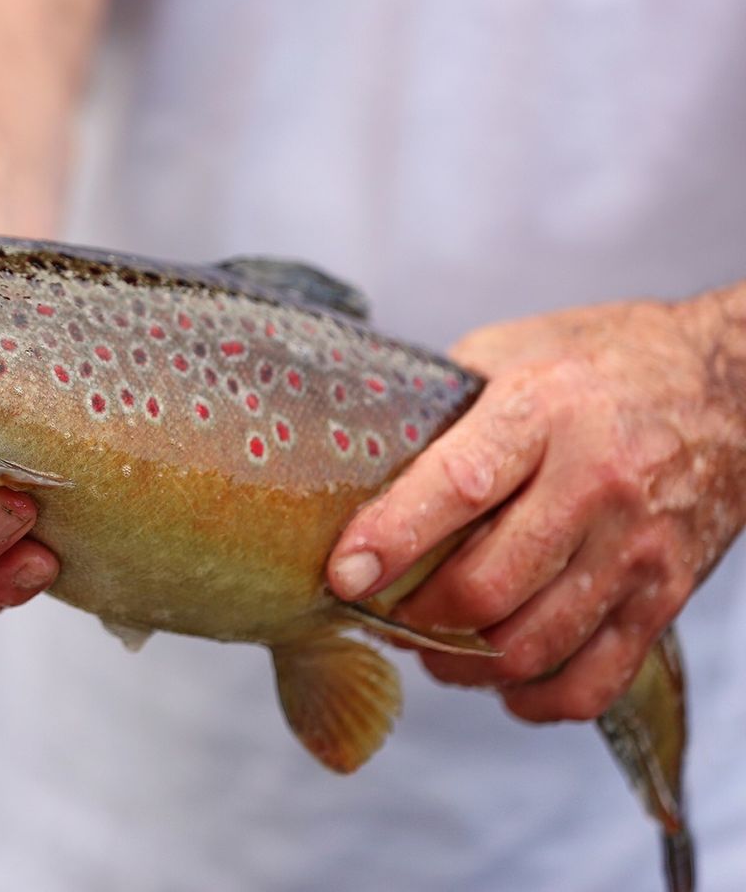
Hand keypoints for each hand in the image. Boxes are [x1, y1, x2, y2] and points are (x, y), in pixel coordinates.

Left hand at [327, 297, 745, 720]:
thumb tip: (357, 468)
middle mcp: (597, 485)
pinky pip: (591, 681)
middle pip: (487, 587)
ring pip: (530, 646)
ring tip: (429, 647)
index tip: (343, 574)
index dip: (392, 540)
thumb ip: (441, 411)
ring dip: (461, 664)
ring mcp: (638, 549)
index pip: (458, 489)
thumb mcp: (510, 353)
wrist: (732, 387)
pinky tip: (500, 678)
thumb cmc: (603, 365)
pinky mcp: (666, 597)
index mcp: (545, 412)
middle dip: (415, 618)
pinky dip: (532, 698)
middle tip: (380, 614)